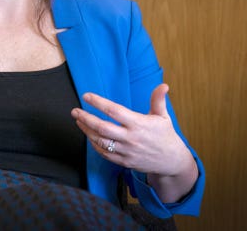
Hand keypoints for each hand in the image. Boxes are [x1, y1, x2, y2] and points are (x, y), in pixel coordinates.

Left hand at [70, 84, 191, 177]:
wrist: (171, 161)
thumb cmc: (165, 135)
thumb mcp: (163, 116)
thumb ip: (158, 100)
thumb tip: (163, 85)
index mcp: (139, 123)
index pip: (114, 110)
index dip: (98, 102)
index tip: (86, 96)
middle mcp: (131, 138)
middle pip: (102, 127)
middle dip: (86, 118)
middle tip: (75, 111)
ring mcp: (126, 151)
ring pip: (100, 141)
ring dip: (86, 131)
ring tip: (79, 121)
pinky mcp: (124, 162)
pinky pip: (105, 154)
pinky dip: (94, 145)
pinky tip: (89, 136)